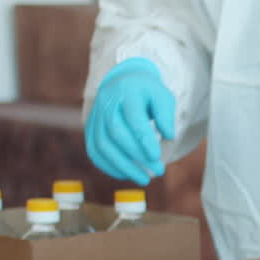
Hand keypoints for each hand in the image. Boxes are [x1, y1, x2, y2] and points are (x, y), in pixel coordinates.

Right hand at [85, 58, 175, 185]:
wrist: (124, 81)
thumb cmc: (147, 92)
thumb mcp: (163, 96)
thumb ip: (166, 115)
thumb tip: (168, 136)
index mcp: (127, 93)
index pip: (134, 120)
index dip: (144, 140)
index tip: (156, 157)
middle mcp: (107, 104)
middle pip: (116, 134)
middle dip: (137, 156)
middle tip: (158, 171)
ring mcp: (96, 116)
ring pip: (102, 145)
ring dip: (122, 166)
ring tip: (144, 179)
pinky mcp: (91, 127)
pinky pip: (94, 149)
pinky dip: (107, 165)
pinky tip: (124, 175)